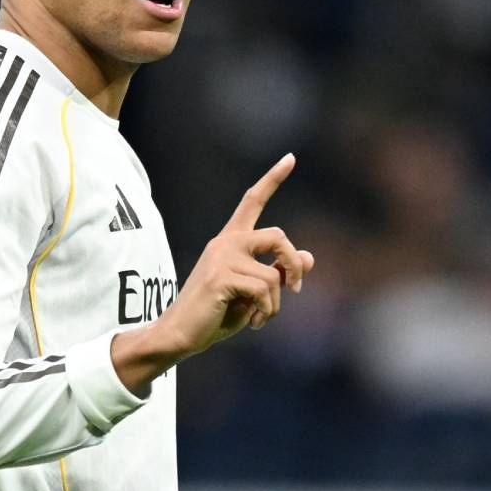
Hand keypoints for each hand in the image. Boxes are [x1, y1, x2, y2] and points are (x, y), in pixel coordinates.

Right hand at [111, 154, 314, 391]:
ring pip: (273, 274)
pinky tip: (253, 323)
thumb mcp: (254, 292)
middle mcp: (225, 242)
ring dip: (275, 302)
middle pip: (279, 237)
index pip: (253, 201)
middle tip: (294, 289)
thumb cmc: (217, 313)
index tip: (291, 157)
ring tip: (261, 317)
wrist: (181, 333)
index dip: (273, 179)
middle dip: (293, 265)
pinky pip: (263, 289)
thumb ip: (278, 274)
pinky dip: (266, 311)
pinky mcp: (221, 276)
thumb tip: (309, 258)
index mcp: (231, 240)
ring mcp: (221, 257)